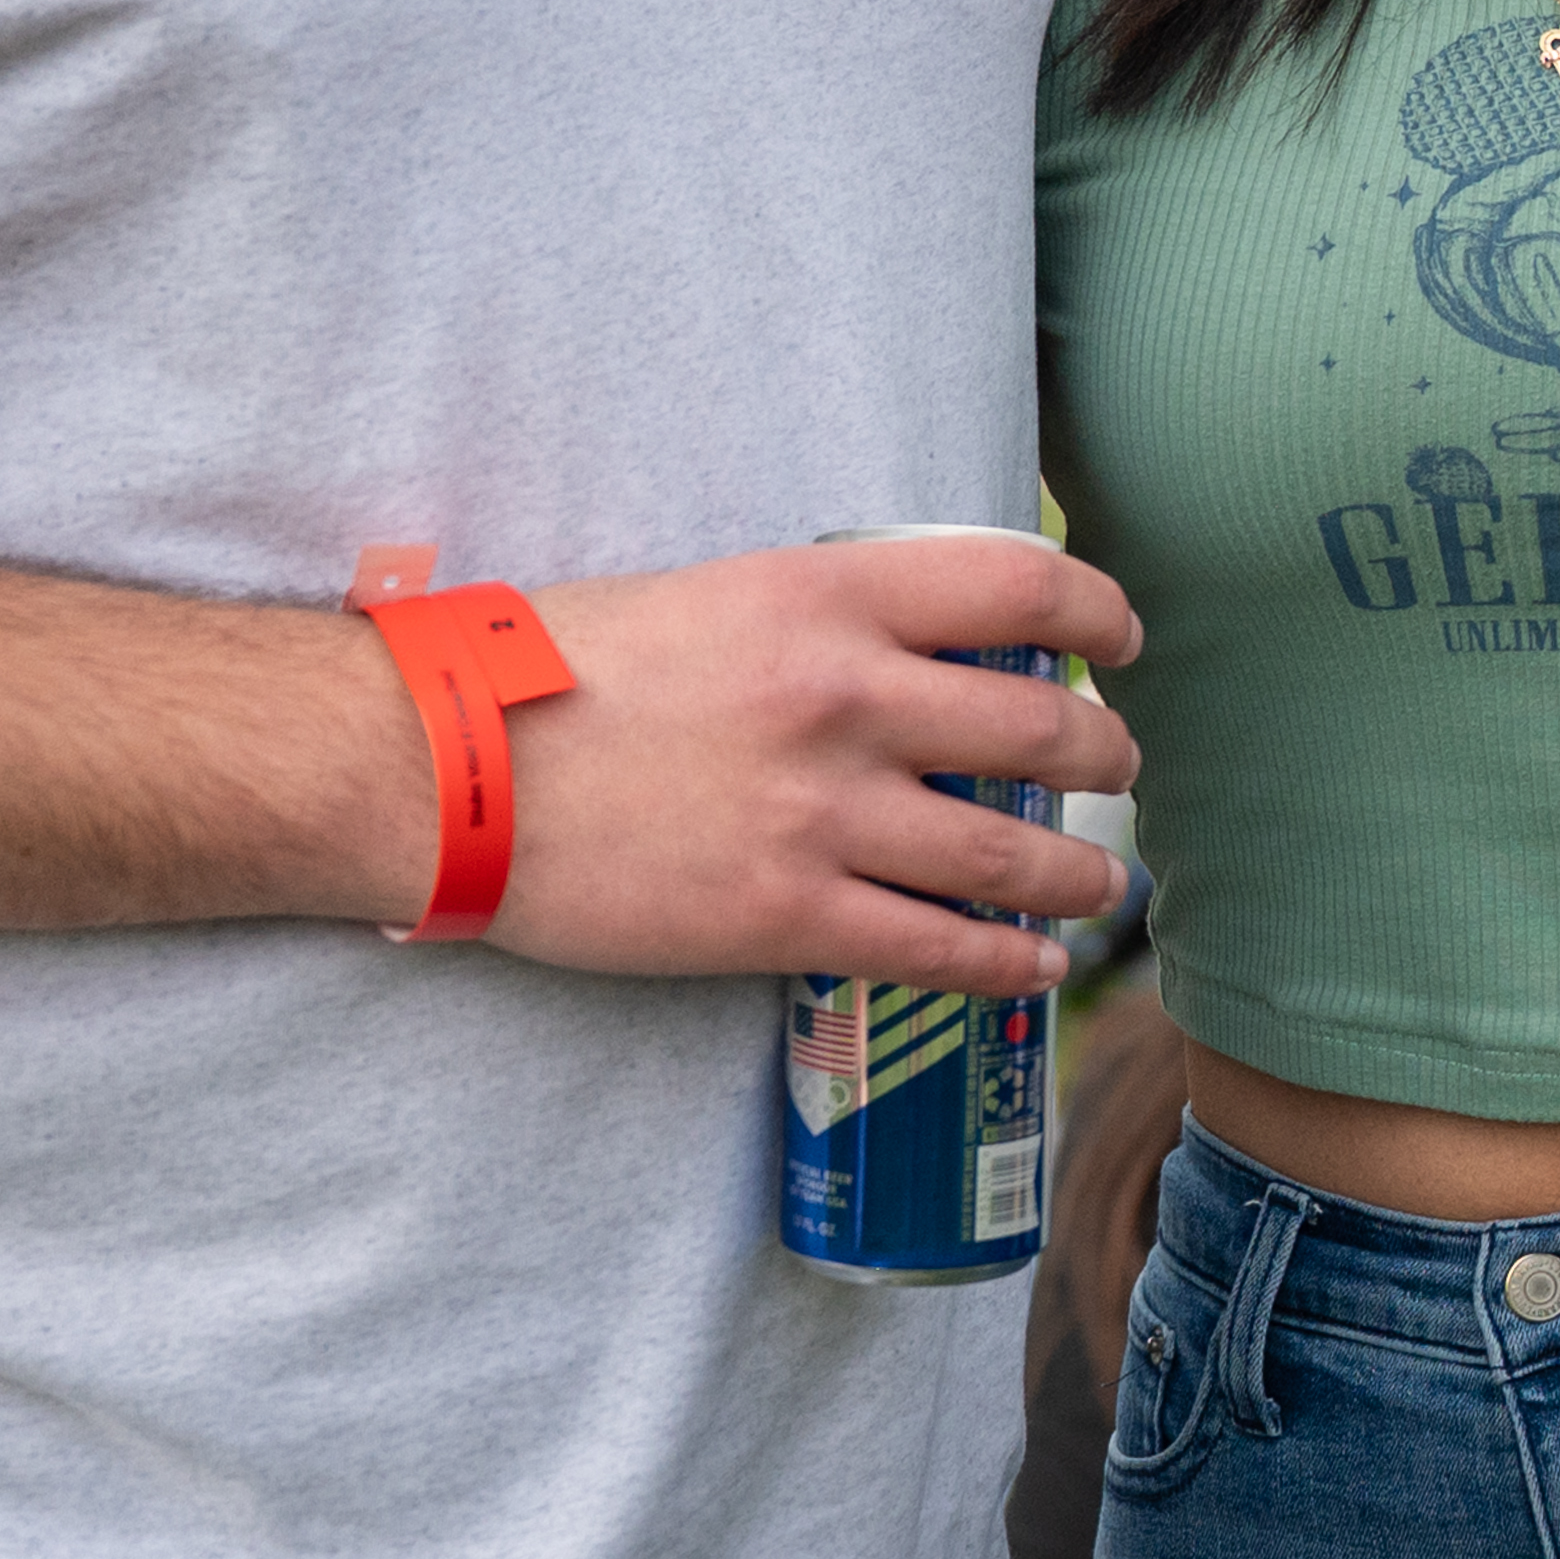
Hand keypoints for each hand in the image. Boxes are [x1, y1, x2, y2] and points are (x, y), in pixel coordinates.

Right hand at [468, 526, 1142, 996]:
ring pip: (1008, 854)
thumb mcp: (708, 593)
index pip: (1020, 589)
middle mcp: (846, 697)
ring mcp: (820, 813)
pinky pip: (936, 948)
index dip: (1097, 617)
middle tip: (1116, 772)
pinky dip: (1009, 965)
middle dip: (1103, 759)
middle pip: (1041, 731)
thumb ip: (817, 616)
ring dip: (1077, 874)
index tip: (1120, 643)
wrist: (439, 764)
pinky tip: (1038, 968)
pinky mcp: (781, 914)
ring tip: (1099, 882)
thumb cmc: (551, 669)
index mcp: (827, 595)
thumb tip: (910, 646)